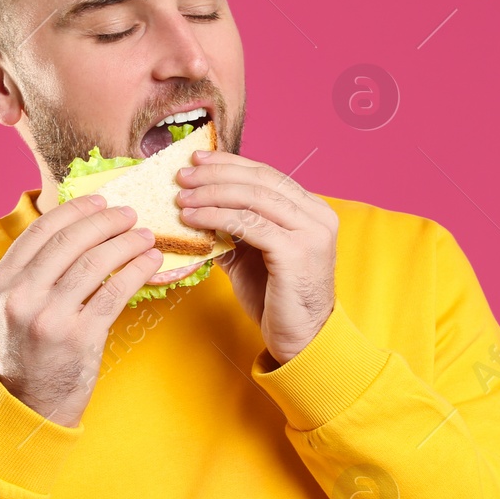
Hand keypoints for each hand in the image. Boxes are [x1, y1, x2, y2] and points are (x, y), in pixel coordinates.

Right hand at [0, 194, 162, 426]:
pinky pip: (115, 292)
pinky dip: (136, 270)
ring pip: (96, 263)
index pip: (41, 230)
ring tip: (145, 236)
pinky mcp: (79, 337)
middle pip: (71, 241)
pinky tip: (150, 261)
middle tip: (129, 214)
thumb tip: (79, 225)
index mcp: (2, 282)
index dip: (75, 210)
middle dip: (106, 221)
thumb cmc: (29, 349)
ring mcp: (50, 317)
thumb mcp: (13, 305)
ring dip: (127, 243)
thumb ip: (33, 270)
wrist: (31, 401)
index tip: (100, 200)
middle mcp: (21, 296)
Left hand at [175, 149, 337, 363]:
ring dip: (211, 195)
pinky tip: (193, 219)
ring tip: (182, 199)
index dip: (230, 163)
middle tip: (183, 175)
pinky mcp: (296, 252)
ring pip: (253, 199)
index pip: (267, 174)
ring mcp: (310, 233)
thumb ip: (233, 229)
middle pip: (260, 181)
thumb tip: (194, 207)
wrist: (300, 340)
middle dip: (216, 175)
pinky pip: (248, 225)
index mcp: (311, 209)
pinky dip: (217, 217)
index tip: (198, 159)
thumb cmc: (275, 299)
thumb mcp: (251, 255)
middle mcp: (317, 215)